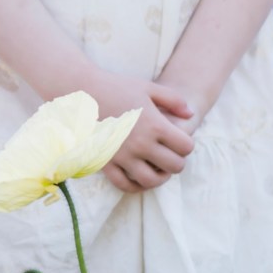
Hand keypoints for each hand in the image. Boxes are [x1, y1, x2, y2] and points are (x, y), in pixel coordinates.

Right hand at [90, 73, 196, 191]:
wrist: (83, 93)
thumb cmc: (117, 87)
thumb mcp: (148, 88)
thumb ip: (174, 100)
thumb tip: (190, 114)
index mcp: (155, 125)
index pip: (185, 147)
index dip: (187, 144)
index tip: (180, 140)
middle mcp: (141, 144)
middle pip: (174, 166)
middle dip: (177, 161)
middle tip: (171, 155)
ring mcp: (123, 156)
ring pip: (151, 181)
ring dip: (159, 178)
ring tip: (158, 169)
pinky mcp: (106, 163)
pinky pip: (125, 184)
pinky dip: (135, 185)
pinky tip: (138, 176)